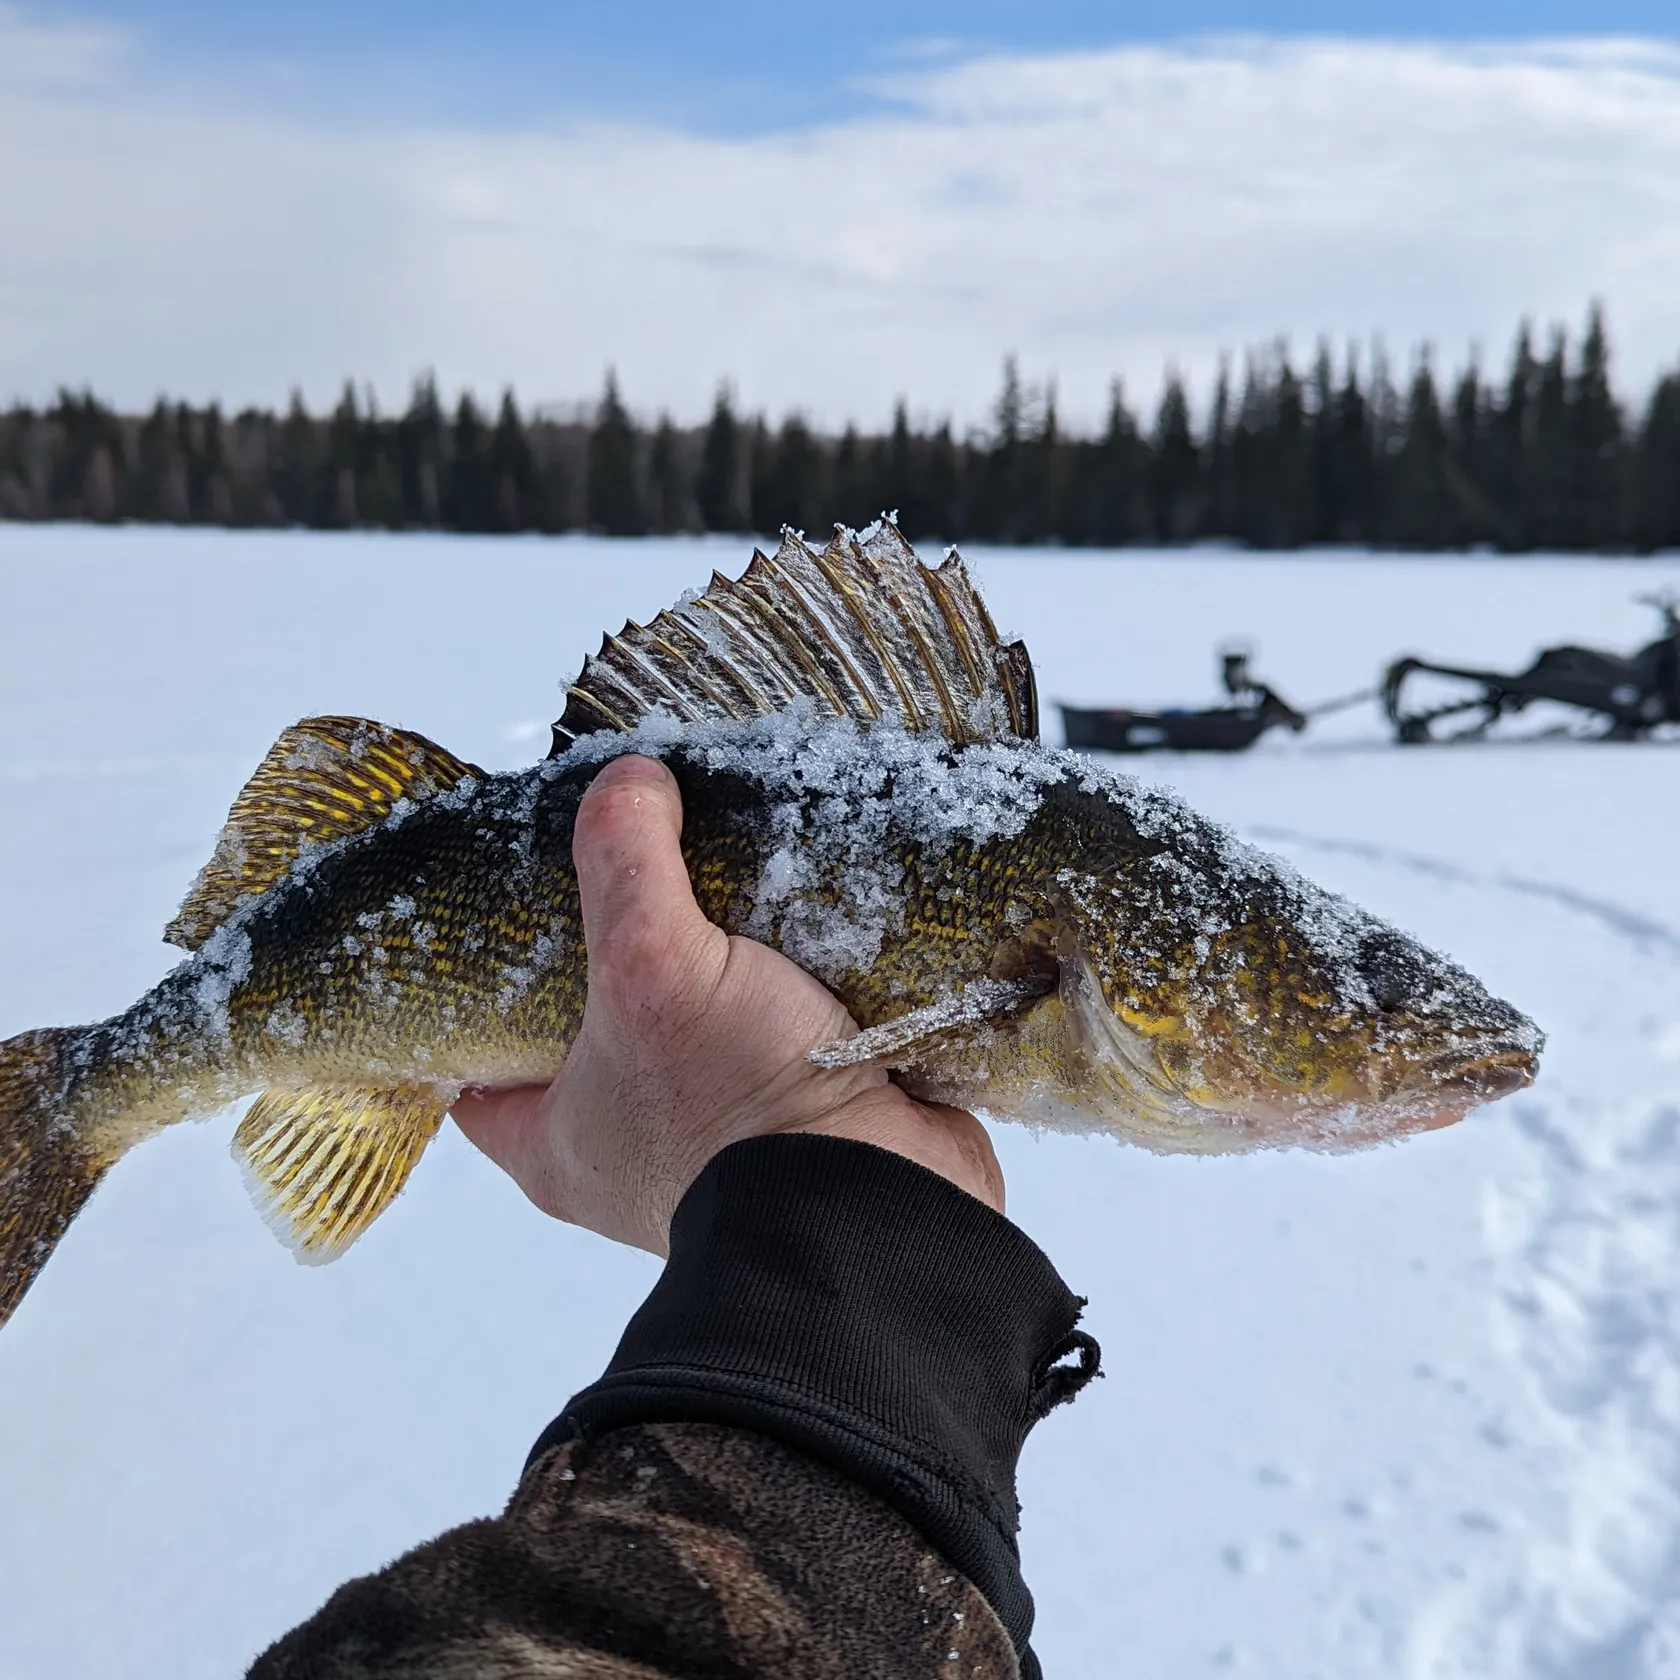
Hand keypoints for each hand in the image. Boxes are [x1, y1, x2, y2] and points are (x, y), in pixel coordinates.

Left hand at [451, 755, 1002, 1255]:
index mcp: (556, 1141)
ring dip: (707, 961)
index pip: (479, 1062)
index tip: (498, 915)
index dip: (477, 993)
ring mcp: (715, 1135)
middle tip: (619, 864)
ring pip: (689, 1022)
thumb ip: (626, 865)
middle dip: (611, 950)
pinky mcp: (795, 1117)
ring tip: (710, 869)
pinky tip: (789, 914)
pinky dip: (779, 983)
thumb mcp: (654, 967)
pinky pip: (770, 1032)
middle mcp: (627, 1145)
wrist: (883, 1201)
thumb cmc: (737, 1111)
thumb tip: (625, 778)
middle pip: (592, 1025)